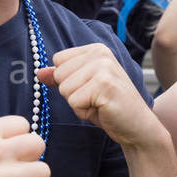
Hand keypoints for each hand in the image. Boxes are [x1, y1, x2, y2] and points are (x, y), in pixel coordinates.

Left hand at [35, 43, 160, 147]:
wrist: (137, 127)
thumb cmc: (109, 107)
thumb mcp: (83, 88)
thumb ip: (62, 77)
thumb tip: (39, 72)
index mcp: (96, 50)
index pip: (58, 60)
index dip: (68, 80)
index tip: (89, 88)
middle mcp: (100, 54)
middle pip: (59, 74)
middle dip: (72, 93)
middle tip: (95, 99)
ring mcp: (104, 68)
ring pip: (65, 89)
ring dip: (78, 104)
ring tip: (99, 104)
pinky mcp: (104, 86)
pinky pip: (74, 102)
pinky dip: (84, 112)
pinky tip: (102, 110)